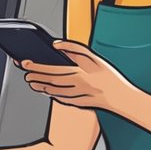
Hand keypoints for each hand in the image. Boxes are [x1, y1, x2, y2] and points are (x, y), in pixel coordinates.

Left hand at [20, 40, 136, 111]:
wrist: (124, 98)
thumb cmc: (110, 77)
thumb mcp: (95, 59)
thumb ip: (75, 49)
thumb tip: (57, 45)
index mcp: (80, 74)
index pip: (52, 70)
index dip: (37, 67)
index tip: (26, 64)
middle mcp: (77, 87)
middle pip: (50, 82)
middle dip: (35, 78)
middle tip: (26, 75)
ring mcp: (78, 97)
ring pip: (54, 92)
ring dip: (41, 87)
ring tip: (32, 83)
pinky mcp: (80, 104)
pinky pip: (62, 100)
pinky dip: (53, 95)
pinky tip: (48, 92)